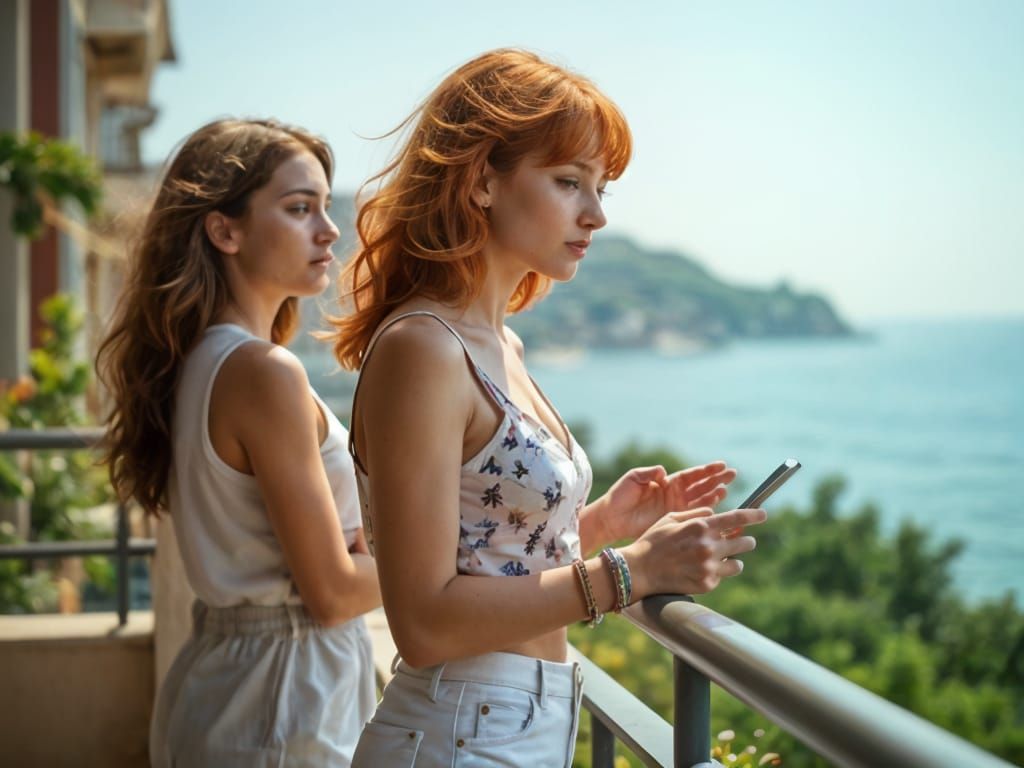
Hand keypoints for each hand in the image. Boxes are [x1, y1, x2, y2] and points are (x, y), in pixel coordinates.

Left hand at [601, 461, 736, 541]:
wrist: (611, 518)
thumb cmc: (620, 496)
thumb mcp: (633, 479)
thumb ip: (648, 473)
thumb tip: (663, 471)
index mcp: (667, 481)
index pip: (691, 474)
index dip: (707, 470)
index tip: (722, 465)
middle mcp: (675, 493)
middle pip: (701, 485)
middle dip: (717, 480)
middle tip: (732, 475)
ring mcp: (676, 507)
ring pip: (701, 500)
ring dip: (714, 495)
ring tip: (726, 490)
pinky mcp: (673, 521)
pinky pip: (693, 516)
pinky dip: (705, 512)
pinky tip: (716, 508)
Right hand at [621, 506, 766, 597]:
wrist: (639, 570)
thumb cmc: (653, 541)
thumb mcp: (670, 518)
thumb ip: (696, 514)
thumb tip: (715, 513)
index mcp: (701, 526)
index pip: (737, 519)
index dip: (754, 515)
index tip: (763, 515)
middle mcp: (708, 546)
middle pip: (744, 541)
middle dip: (745, 540)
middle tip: (743, 540)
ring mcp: (709, 566)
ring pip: (738, 562)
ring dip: (734, 558)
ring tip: (723, 557)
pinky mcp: (707, 583)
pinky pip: (723, 576)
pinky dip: (718, 571)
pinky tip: (703, 569)